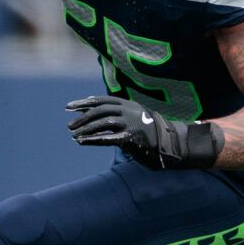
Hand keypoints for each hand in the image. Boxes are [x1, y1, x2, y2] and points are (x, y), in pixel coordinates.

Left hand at [67, 95, 216, 169]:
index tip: (69, 107)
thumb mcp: (134, 118)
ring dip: (86, 129)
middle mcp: (130, 112)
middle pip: (100, 111)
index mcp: (129, 105)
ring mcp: (132, 124)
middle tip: (69, 126)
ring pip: (103, 123)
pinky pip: (109, 138)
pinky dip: (93, 140)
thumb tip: (92, 115)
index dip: (84, 103)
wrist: (174, 144)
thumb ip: (117, 115)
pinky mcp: (133, 138)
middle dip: (82, 118)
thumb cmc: (150, 132)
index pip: (102, 100)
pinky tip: (82, 142)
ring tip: (74, 135)